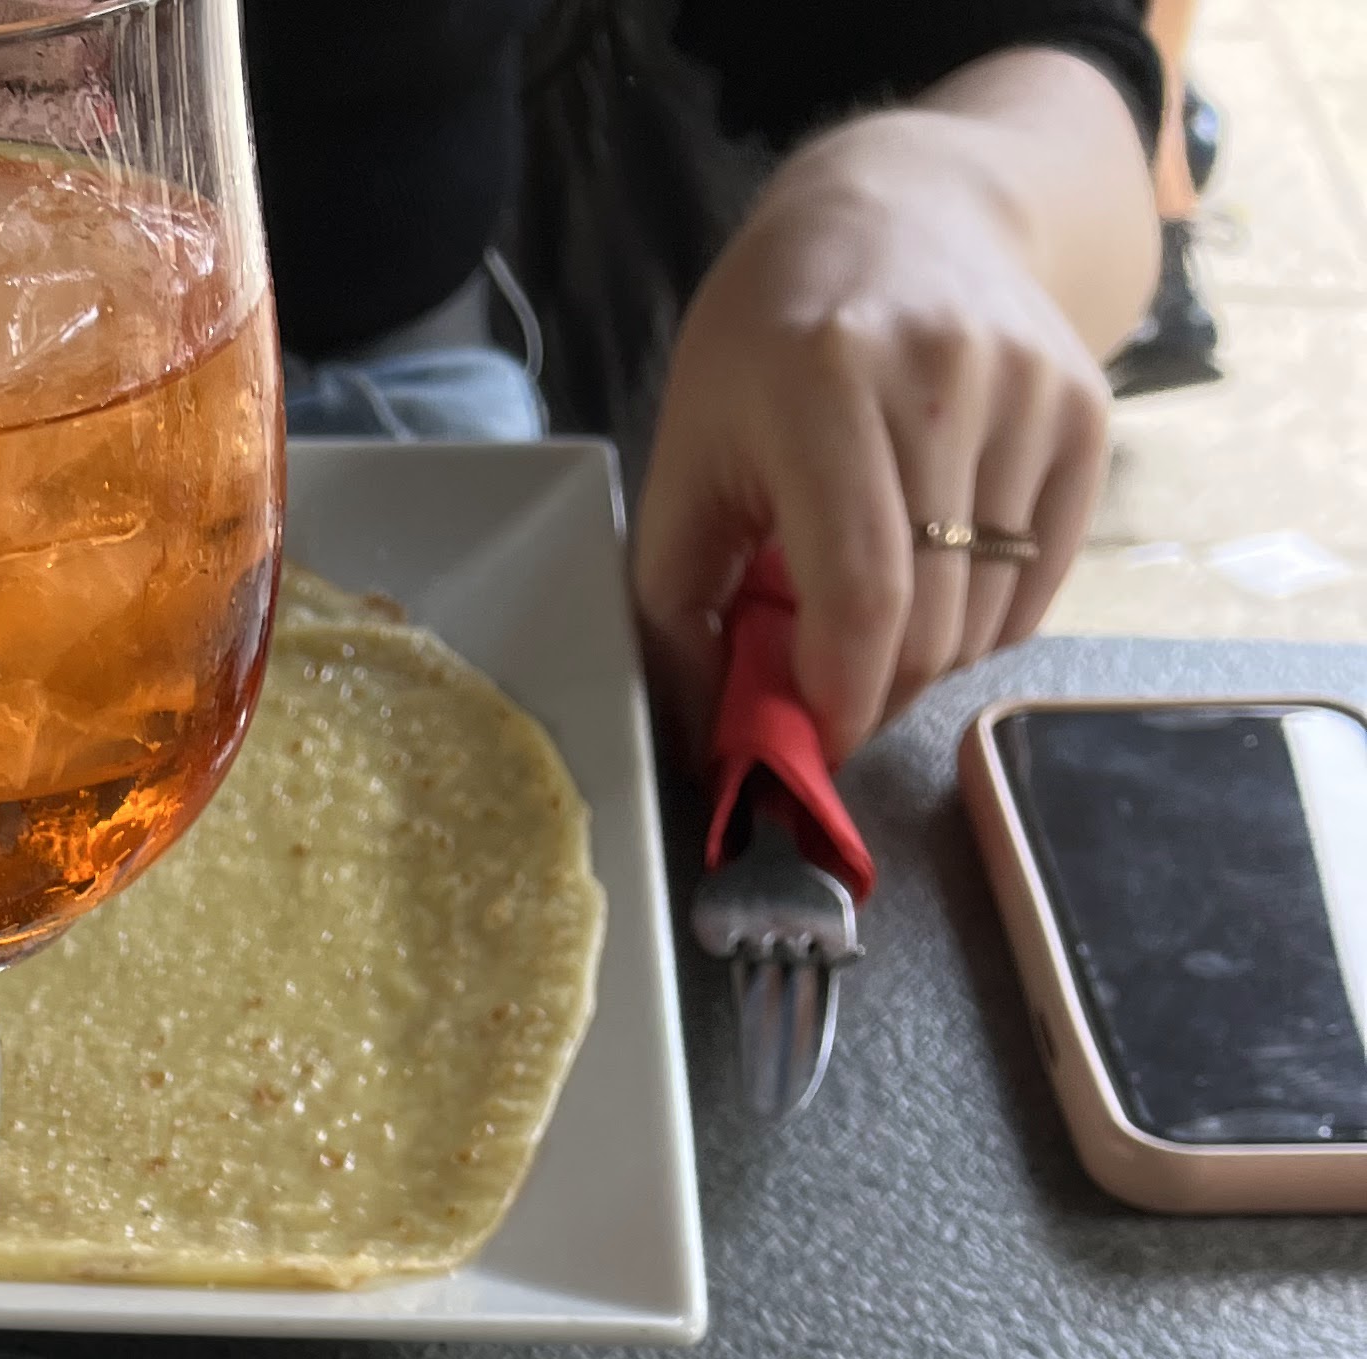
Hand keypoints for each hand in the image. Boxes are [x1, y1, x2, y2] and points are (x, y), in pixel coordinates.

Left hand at [634, 62, 1152, 768]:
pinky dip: (985, 620)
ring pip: (990, 617)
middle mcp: (944, 377)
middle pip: (932, 621)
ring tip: (878, 622)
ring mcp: (1030, 392)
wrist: (908, 207)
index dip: (840, 696)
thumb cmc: (773, 339)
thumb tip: (705, 744)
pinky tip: (938, 583)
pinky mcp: (1087, 413)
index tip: (813, 740)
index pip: (860, 592)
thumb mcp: (688, 449)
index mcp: (826, 382)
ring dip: (929, 660)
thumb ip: (677, 601)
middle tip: (832, 693)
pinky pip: (1040, 582)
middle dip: (875, 692)